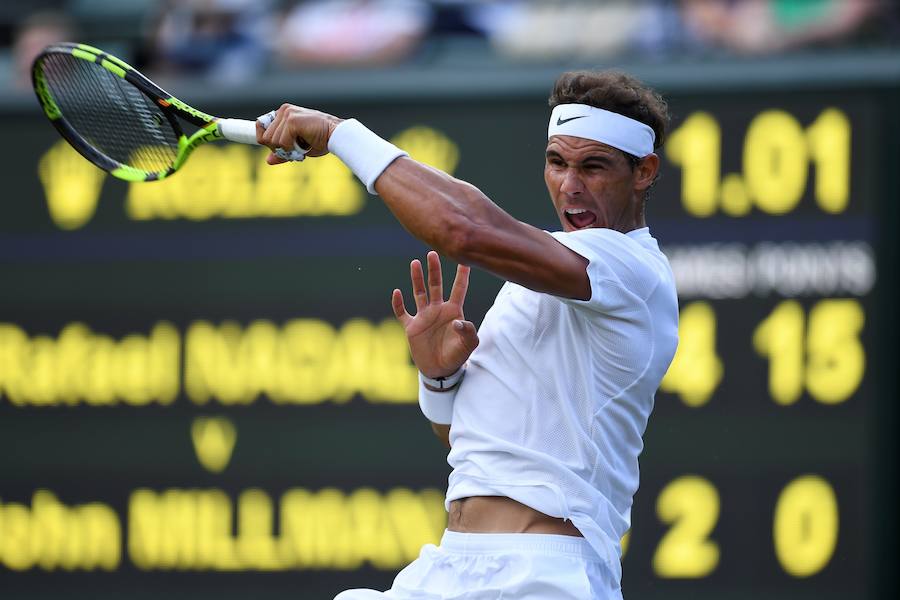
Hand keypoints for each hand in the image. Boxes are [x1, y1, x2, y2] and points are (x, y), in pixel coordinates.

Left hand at [255, 104, 342, 164]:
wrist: (337, 136)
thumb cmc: (321, 140)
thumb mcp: (298, 147)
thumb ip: (283, 151)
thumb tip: (268, 160)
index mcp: (283, 113)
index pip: (262, 128)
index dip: (268, 142)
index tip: (280, 149)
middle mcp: (283, 111)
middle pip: (265, 138)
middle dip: (279, 149)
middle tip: (296, 150)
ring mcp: (287, 114)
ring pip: (272, 141)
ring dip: (287, 150)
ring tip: (302, 146)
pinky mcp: (292, 120)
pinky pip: (282, 142)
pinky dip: (292, 149)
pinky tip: (304, 145)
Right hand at [392, 251, 478, 378]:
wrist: (440, 370)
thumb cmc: (457, 356)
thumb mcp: (469, 345)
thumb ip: (468, 332)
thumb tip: (457, 322)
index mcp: (453, 311)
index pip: (459, 288)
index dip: (462, 274)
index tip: (465, 258)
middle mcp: (438, 309)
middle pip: (436, 285)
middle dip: (435, 270)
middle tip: (433, 254)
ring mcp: (424, 316)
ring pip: (419, 293)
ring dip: (417, 279)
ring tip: (415, 263)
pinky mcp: (411, 327)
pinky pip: (402, 312)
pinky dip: (398, 303)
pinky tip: (397, 292)